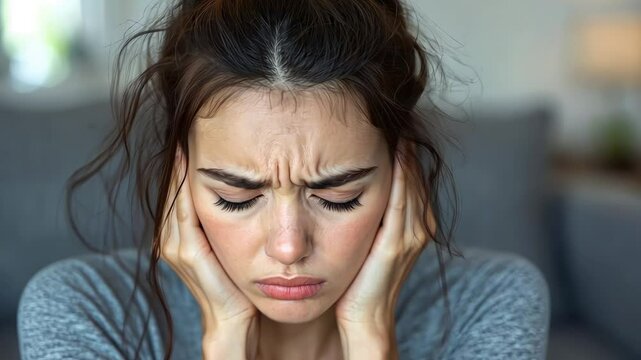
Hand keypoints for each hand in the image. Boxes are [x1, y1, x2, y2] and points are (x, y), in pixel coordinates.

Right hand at [159, 147, 258, 358]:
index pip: (179, 190)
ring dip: (181, 168)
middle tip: (190, 125)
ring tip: (188, 137)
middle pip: (174, 188)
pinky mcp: (187, 253)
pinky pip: (184, 211)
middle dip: (182, 159)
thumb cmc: (235, 282)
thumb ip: (226, 220)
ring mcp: (176, 244)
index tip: (195, 132)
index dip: (185, 162)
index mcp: (179, 233)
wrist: (234, 320)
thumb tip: (244, 186)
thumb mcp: (230, 244)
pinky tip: (192, 165)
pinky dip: (185, 188)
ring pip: (176, 196)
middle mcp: (171, 236)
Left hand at [335, 142, 435, 357]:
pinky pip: (401, 201)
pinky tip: (395, 153)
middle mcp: (419, 224)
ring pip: (411, 183)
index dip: (403, 149)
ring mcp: (411, 234)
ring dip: (405, 153)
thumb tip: (355, 179)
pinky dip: (401, 175)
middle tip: (396, 112)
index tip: (388, 122)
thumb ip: (373, 211)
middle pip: (414, 174)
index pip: (411, 176)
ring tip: (396, 123)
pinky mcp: (396, 243)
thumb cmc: (361, 277)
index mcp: (415, 222)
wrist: (364, 315)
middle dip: (405, 144)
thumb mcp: (370, 236)